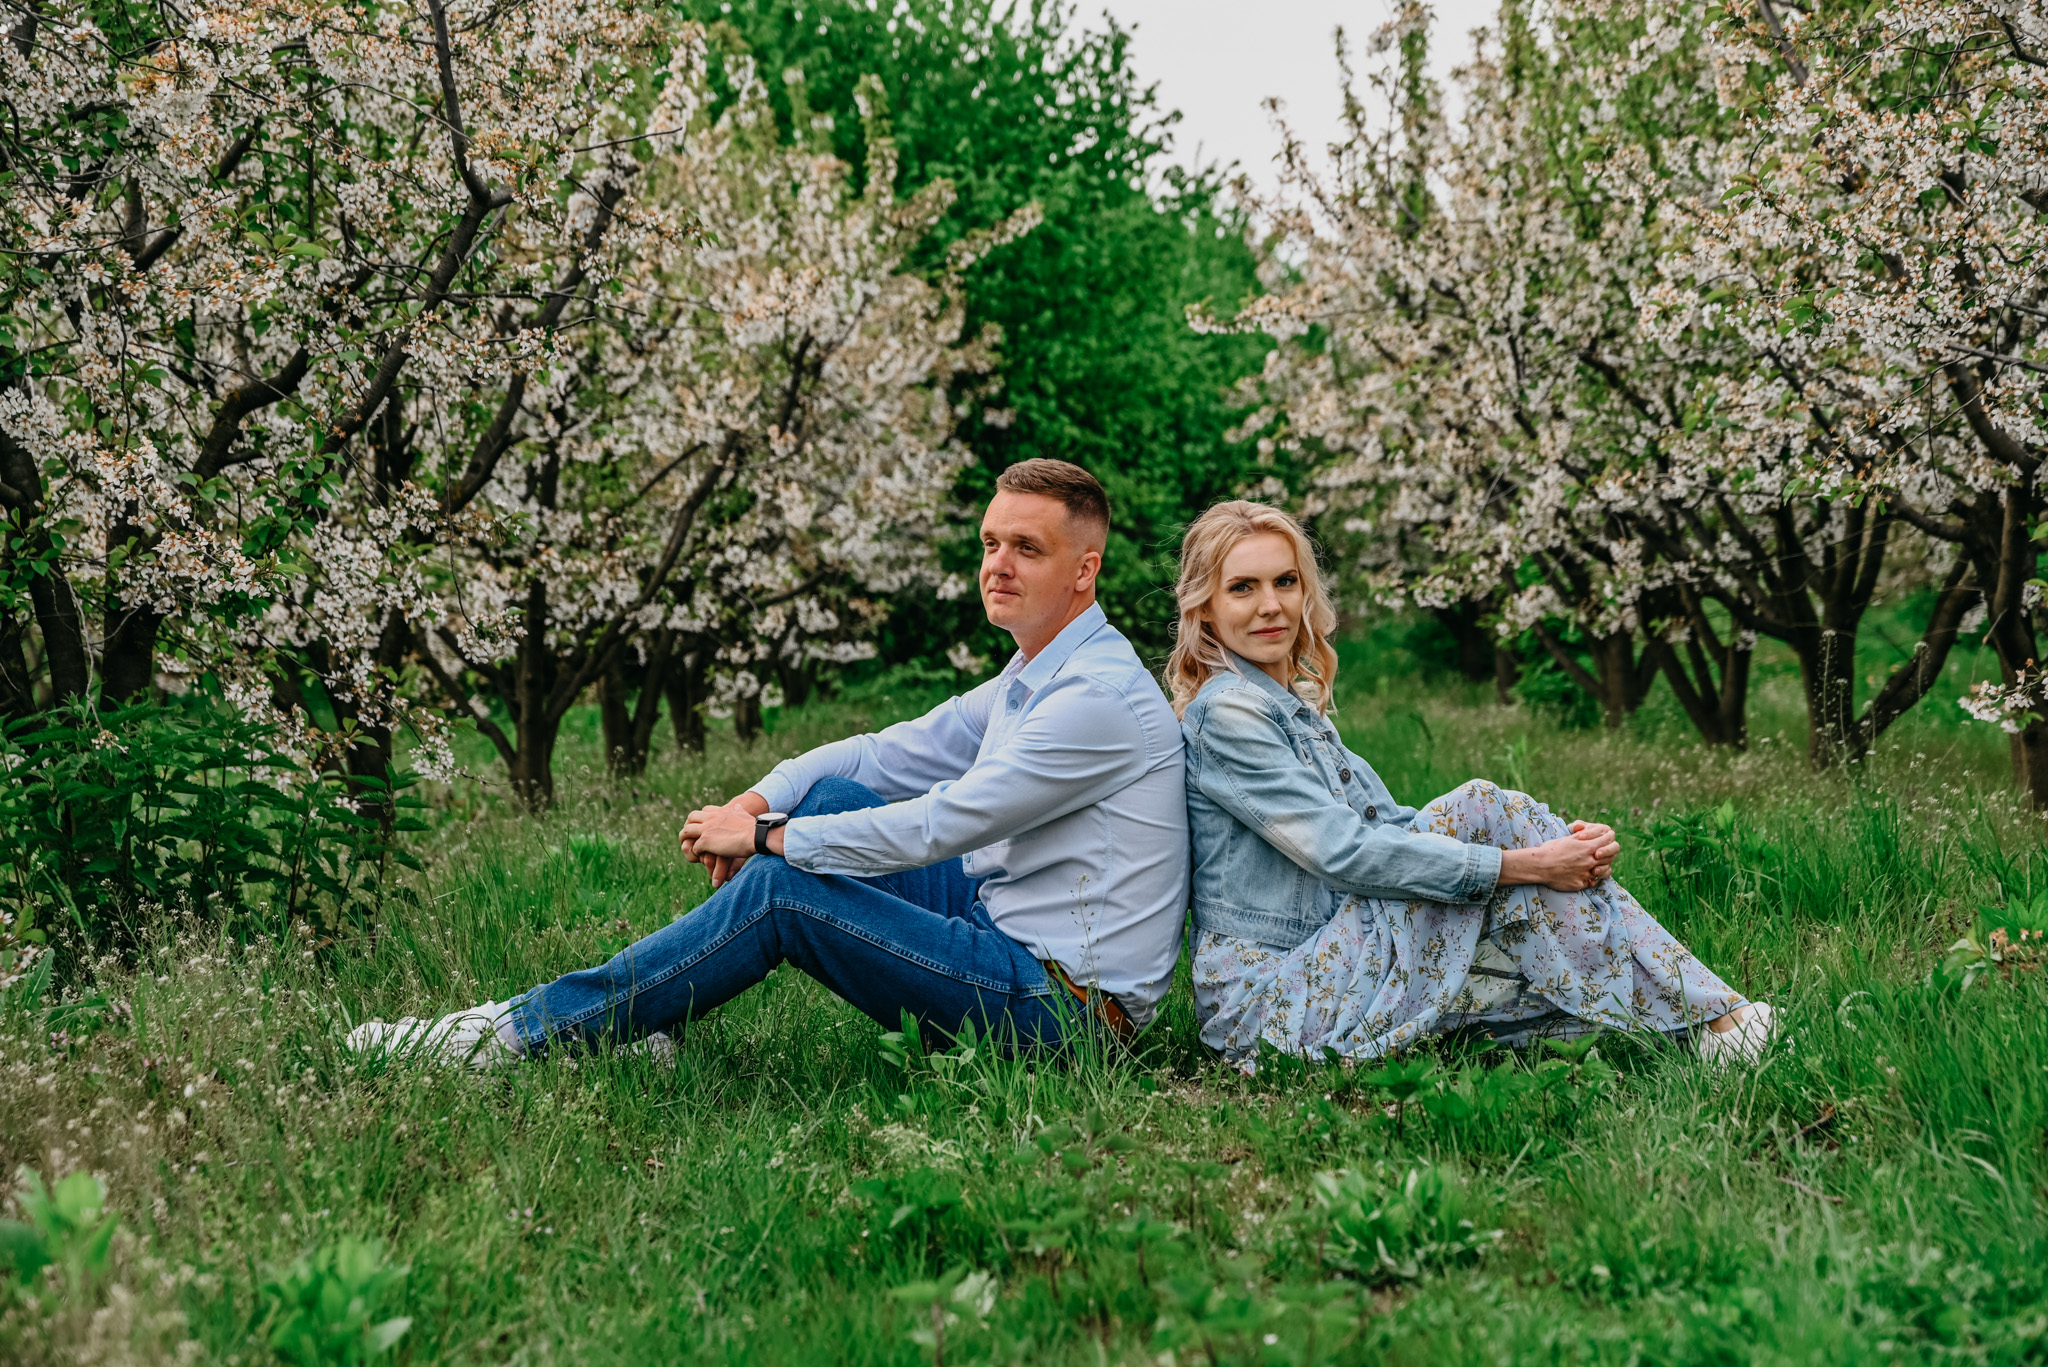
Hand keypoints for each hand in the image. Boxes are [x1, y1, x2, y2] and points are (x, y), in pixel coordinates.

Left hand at [679, 791, 770, 888]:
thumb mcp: (744, 814)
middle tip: (689, 836)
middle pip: (691, 817)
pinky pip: (694, 847)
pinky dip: (695, 852)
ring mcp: (706, 829)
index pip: (704, 811)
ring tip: (690, 848)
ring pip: (687, 831)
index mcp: (720, 811)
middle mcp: (711, 817)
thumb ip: (738, 810)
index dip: (700, 818)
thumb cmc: (753, 827)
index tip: (701, 826)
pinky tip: (701, 857)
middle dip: (688, 826)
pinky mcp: (705, 841)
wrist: (755, 835)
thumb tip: (738, 805)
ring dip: (686, 839)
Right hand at [1499, 821, 1621, 891]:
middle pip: (1612, 855)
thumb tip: (1591, 832)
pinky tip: (1587, 874)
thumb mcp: (1568, 839)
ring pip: (1607, 869)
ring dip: (1604, 865)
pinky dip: (1594, 877)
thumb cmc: (1551, 850)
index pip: (1609, 839)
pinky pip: (1595, 881)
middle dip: (1609, 851)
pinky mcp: (1582, 884)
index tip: (1605, 837)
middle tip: (1602, 851)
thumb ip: (1583, 836)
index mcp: (1588, 847)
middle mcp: (1591, 860)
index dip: (1608, 837)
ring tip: (1597, 864)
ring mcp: (1588, 873)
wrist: (1540, 866)